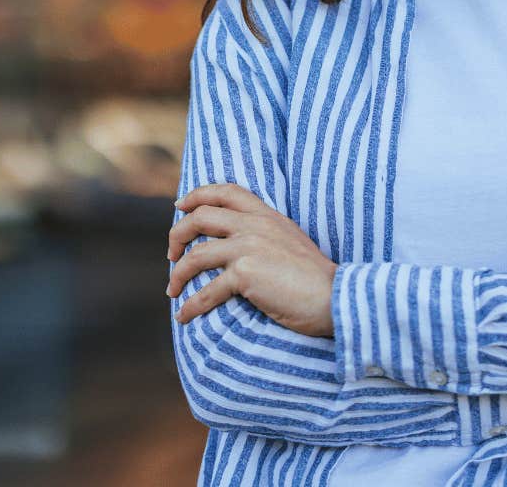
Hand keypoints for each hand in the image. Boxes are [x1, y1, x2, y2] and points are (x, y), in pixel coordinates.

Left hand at [166, 183, 336, 337]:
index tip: (180, 206)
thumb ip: (266, 235)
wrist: (335, 297)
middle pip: (200, 218)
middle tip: (171, 255)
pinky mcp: (245, 274)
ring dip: (178, 274)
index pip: (226, 191)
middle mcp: (255, 225)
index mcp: (267, 215)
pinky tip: (184, 316)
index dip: (197, 195)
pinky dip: (191, 305)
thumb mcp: (291, 241)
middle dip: (177, 235)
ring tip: (172, 291)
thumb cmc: (316, 278)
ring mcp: (248, 248)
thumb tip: (241, 247)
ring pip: (196, 255)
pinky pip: (206, 290)